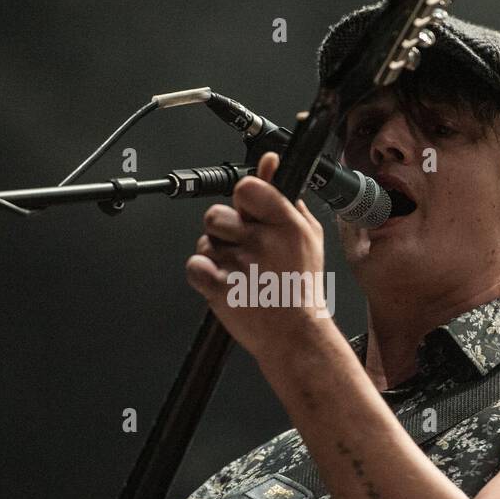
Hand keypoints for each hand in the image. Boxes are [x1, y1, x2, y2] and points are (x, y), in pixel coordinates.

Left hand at [185, 151, 334, 360]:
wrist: (296, 335)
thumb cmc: (300, 287)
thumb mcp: (305, 235)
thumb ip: (283, 196)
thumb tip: (269, 163)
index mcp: (285, 223)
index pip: (245, 186)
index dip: (242, 198)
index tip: (248, 210)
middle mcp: (262, 241)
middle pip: (216, 214)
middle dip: (225, 230)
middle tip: (244, 249)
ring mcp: (239, 265)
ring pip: (205, 241)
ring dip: (216, 253)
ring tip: (239, 271)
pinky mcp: (220, 288)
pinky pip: (194, 265)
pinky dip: (202, 274)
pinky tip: (223, 282)